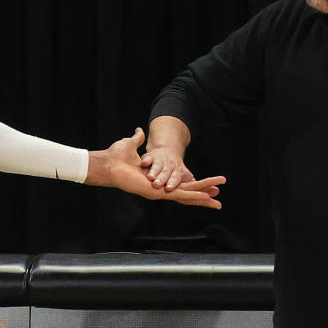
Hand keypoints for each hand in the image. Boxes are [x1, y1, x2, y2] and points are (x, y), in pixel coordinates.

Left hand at [90, 128, 224, 208]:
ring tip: (219, 197)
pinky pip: (181, 195)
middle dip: (203, 191)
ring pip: (187, 194)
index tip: (207, 185)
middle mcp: (159, 189)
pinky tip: (207, 196)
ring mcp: (160, 193)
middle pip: (187, 192)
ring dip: (204, 194)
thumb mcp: (131, 144)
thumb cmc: (117, 157)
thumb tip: (139, 130)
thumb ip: (138, 139)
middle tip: (219, 193)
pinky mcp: (159, 193)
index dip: (193, 183)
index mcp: (156, 180)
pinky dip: (195, 195)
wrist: (108, 164)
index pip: (179, 183)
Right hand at [141, 146, 193, 191]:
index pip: (175, 178)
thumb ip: (195, 185)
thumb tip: (212, 192)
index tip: (169, 189)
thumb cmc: (176, 170)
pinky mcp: (150, 156)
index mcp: (178, 171)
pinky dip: (146, 160)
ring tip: (150, 177)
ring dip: (153, 171)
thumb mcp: (186, 177)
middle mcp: (169, 166)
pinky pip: (147, 158)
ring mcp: (160, 160)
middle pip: (165, 173)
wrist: (168, 151)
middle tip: (157, 185)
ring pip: (156, 166)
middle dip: (161, 179)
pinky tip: (143, 163)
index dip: (172, 183)